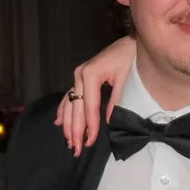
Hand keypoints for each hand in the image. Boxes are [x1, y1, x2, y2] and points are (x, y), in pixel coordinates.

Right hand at [54, 36, 136, 155]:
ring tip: (69, 142)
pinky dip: (64, 110)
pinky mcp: (80, 76)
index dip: (89, 126)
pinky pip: (69, 96)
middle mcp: (79, 75)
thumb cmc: (130, 57)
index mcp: (90, 75)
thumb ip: (117, 100)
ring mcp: (77, 76)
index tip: (89, 142)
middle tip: (76, 149)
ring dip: (68, 124)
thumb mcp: (127, 79)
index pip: (89, 107)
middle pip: (76, 108)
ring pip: (69, 104)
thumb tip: (109, 123)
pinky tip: (58, 122)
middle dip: (75, 130)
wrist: (130, 41)